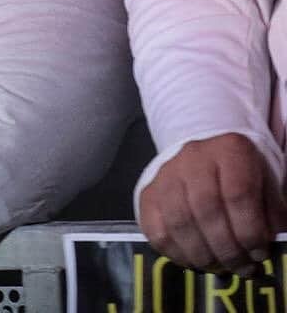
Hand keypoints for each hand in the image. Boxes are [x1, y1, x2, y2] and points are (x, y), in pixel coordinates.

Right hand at [139, 133, 286, 275]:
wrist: (206, 155)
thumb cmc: (242, 177)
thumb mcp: (266, 186)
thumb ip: (271, 215)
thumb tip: (267, 247)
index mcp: (229, 150)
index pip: (237, 193)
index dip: (250, 231)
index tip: (260, 253)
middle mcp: (192, 156)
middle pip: (206, 209)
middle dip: (228, 249)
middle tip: (243, 268)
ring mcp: (165, 174)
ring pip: (178, 222)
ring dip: (204, 255)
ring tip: (222, 267)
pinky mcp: (147, 193)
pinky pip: (155, 230)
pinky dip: (177, 254)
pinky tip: (196, 260)